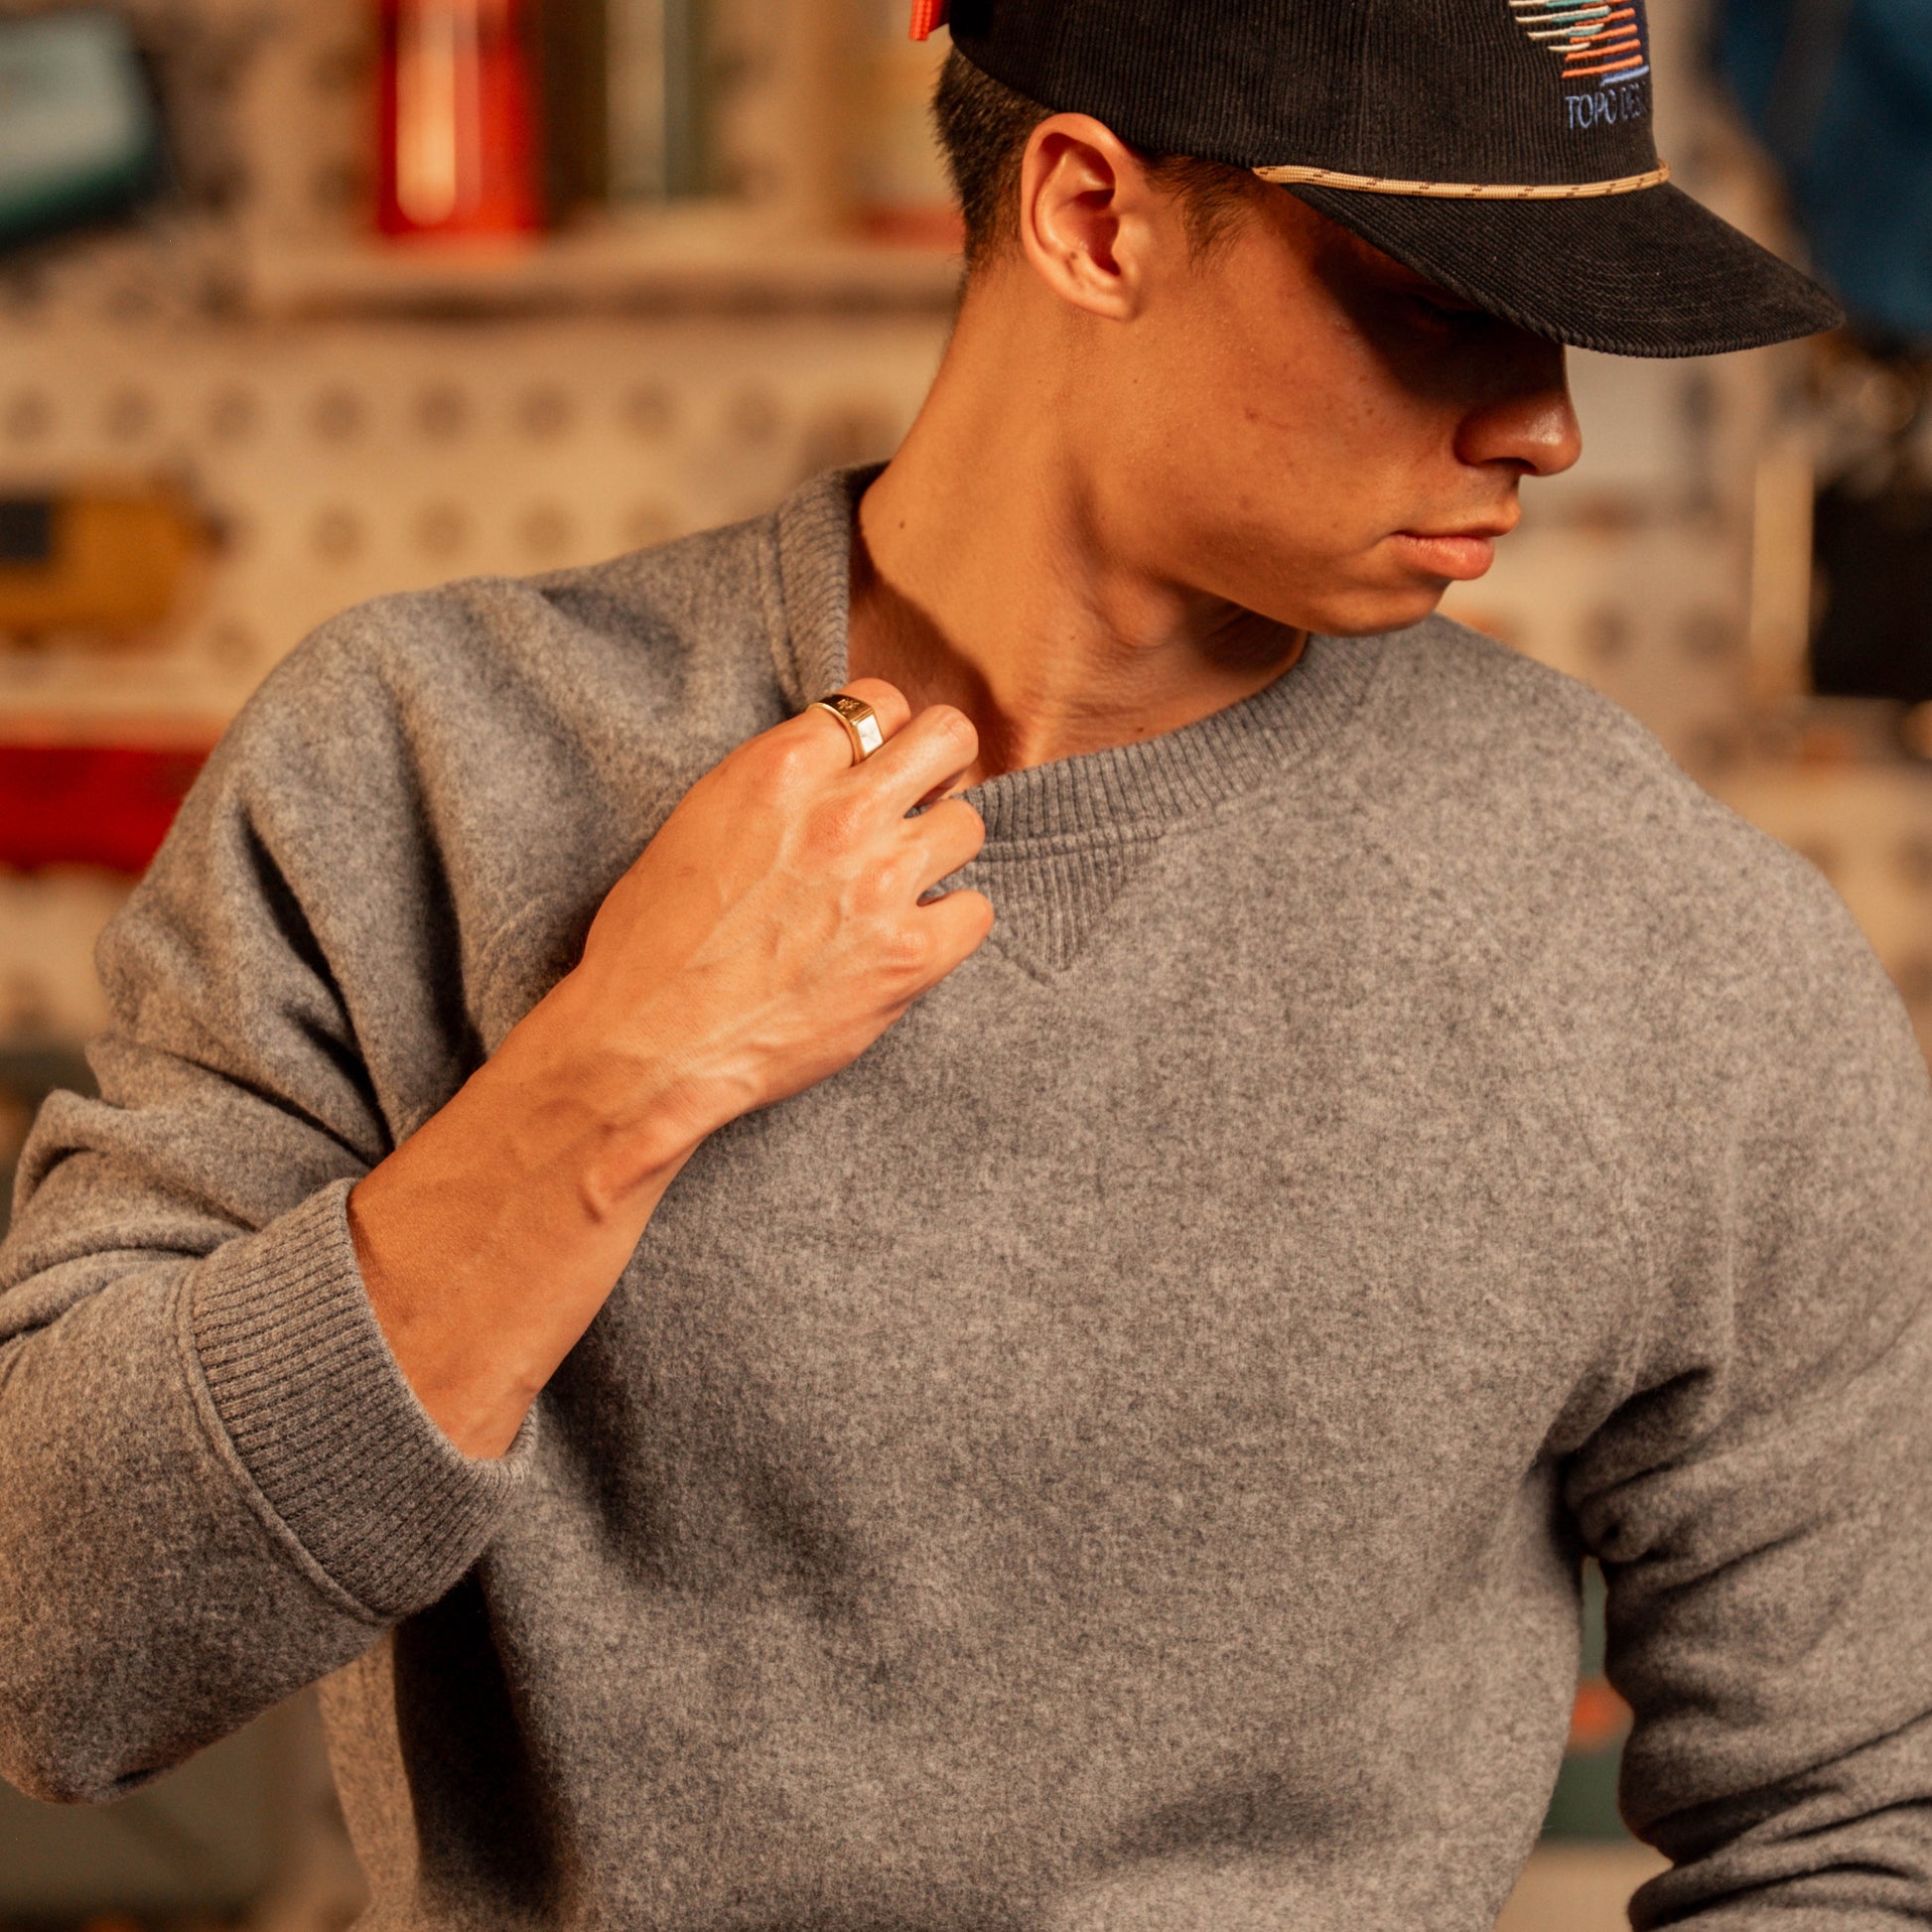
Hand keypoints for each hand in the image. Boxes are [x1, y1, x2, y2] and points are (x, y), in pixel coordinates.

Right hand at [554, 677, 993, 1200]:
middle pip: (948, 738)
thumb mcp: (700, 819)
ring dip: (937, 852)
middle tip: (918, 802)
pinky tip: (908, 939)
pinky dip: (948, 926)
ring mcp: (882, 884)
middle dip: (938, 766)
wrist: (648, 1041)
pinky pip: (976, 911)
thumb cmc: (653, 939)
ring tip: (899, 886)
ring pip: (967, 825)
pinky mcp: (909, 956)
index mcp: (781, 769)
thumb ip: (777, 782)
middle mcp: (842, 814)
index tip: (874, 766)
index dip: (882, 735)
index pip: (880, 701)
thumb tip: (831, 768)